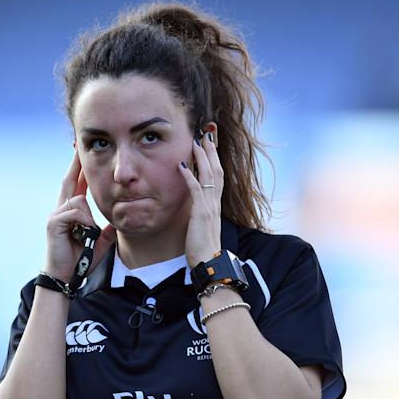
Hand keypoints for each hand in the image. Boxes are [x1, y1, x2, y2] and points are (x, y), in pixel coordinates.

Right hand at [44, 151, 116, 281]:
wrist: (65, 276)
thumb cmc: (80, 260)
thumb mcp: (99, 243)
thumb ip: (106, 232)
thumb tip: (116, 224)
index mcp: (71, 212)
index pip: (76, 185)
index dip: (80, 170)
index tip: (82, 155)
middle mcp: (61, 209)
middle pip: (69, 180)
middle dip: (75, 164)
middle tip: (78, 146)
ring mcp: (56, 214)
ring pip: (79, 200)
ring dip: (88, 218)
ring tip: (87, 236)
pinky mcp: (53, 223)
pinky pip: (76, 213)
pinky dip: (84, 223)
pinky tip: (83, 236)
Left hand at [179, 128, 223, 267]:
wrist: (209, 264)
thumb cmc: (203, 248)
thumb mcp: (202, 225)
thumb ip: (200, 212)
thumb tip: (195, 205)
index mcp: (215, 204)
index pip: (217, 176)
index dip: (214, 159)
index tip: (210, 144)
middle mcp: (215, 202)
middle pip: (216, 170)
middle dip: (212, 151)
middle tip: (206, 134)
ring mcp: (209, 207)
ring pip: (209, 176)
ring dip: (202, 158)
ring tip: (196, 142)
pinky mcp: (201, 214)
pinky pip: (195, 191)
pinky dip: (189, 177)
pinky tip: (181, 166)